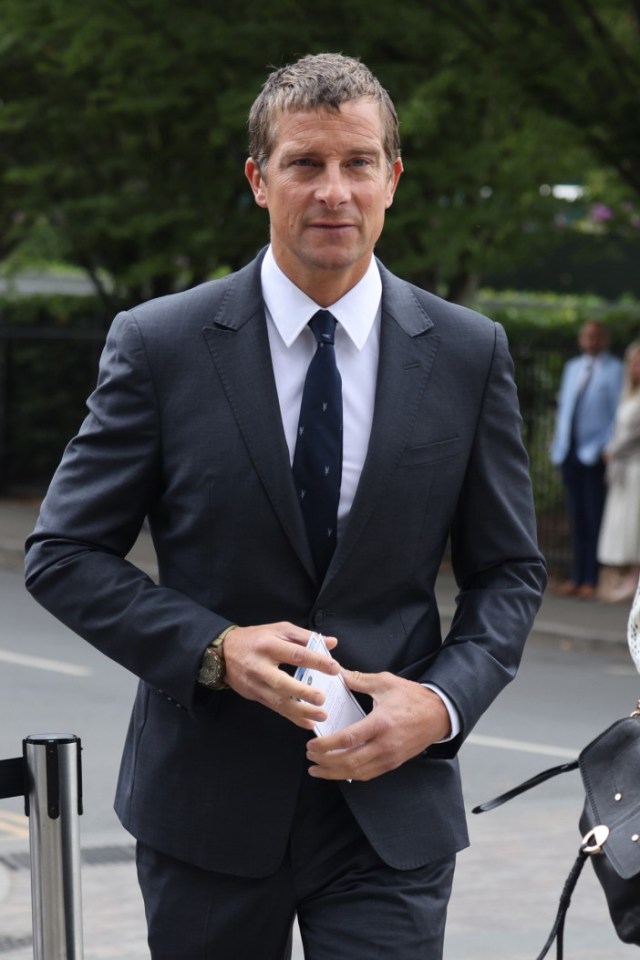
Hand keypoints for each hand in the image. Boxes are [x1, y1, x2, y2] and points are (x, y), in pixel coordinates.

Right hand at [222, 623, 339, 729]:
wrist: (223, 652)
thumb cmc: (256, 638)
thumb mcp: (279, 629)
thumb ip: (305, 636)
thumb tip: (332, 642)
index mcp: (269, 645)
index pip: (295, 654)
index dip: (315, 661)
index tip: (334, 668)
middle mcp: (261, 666)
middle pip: (282, 682)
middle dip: (303, 692)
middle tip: (322, 698)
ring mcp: (256, 683)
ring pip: (278, 700)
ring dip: (300, 711)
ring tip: (321, 715)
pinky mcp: (255, 695)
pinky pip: (275, 708)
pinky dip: (292, 717)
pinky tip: (307, 723)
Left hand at [306, 671, 450, 780]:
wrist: (439, 715)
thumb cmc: (412, 697)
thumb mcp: (386, 682)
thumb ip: (359, 679)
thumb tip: (337, 673)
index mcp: (381, 723)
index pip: (348, 739)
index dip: (327, 745)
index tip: (311, 744)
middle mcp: (384, 744)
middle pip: (349, 761)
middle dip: (325, 761)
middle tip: (309, 756)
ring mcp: (389, 757)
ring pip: (357, 772)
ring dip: (334, 773)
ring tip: (317, 769)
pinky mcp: (393, 763)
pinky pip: (368, 774)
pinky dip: (350, 775)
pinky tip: (338, 772)